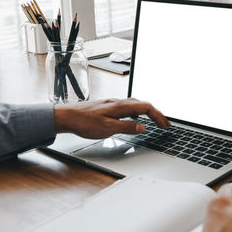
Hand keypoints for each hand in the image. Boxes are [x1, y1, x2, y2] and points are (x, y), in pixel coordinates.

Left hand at [53, 98, 169, 138]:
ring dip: (148, 113)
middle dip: (156, 114)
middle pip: (143, 104)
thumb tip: (143, 127)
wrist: (66, 116)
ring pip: (136, 105)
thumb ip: (127, 127)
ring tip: (154, 121)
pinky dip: (138, 112)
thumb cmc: (84, 122)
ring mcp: (113, 104)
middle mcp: (118, 102)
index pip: (146, 107)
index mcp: (120, 106)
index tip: (165, 125)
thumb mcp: (108, 128)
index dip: (158, 116)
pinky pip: (129, 107)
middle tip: (164, 124)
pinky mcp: (108, 107)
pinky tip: (135, 119)